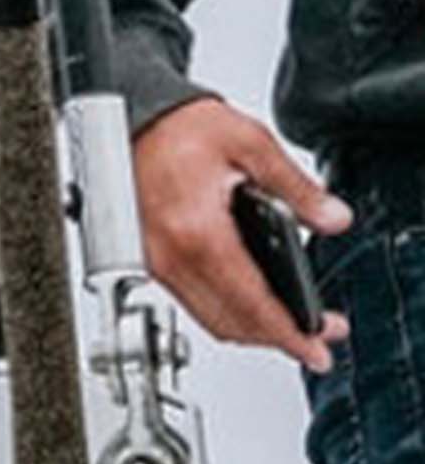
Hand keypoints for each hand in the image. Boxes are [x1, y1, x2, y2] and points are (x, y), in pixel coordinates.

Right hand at [130, 95, 350, 370]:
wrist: (130, 115)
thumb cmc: (176, 126)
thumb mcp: (250, 143)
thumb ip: (297, 188)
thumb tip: (332, 219)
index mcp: (197, 231)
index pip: (252, 303)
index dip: (290, 334)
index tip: (317, 348)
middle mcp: (169, 254)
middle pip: (230, 323)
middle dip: (277, 338)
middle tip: (313, 337)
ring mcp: (152, 261)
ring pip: (208, 319)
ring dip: (249, 329)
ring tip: (285, 324)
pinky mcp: (143, 259)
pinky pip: (188, 302)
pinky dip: (222, 312)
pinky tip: (246, 302)